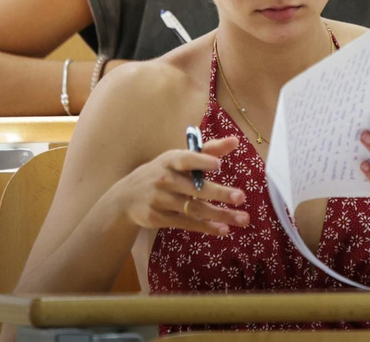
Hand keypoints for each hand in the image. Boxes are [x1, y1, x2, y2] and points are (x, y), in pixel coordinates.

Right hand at [109, 136, 247, 234]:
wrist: (126, 197)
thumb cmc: (162, 173)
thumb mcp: (179, 159)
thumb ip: (208, 151)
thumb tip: (236, 141)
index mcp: (171, 160)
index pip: (187, 159)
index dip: (201, 161)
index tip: (219, 164)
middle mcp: (165, 179)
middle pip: (195, 188)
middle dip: (219, 193)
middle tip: (241, 196)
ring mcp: (161, 200)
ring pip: (194, 208)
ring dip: (219, 215)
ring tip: (243, 219)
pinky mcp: (159, 218)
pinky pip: (186, 223)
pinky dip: (206, 227)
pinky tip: (223, 229)